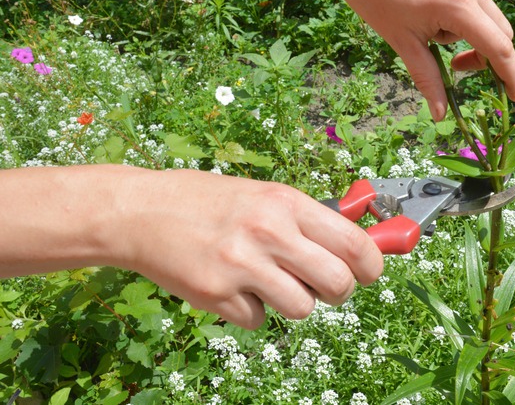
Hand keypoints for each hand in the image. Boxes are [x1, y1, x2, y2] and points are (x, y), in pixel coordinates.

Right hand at [121, 169, 383, 328]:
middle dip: (339, 292)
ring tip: (268, 280)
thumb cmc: (208, 201)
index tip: (369, 272)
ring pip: (302, 309)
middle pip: (338, 284)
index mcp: (286, 203)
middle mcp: (269, 233)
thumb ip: (307, 220)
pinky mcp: (216, 295)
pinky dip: (251, 310)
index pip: (354, 243)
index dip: (372, 264)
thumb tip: (356, 245)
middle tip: (324, 285)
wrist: (141, 211)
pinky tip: (233, 286)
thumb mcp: (264, 195)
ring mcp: (242, 266)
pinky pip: (258, 321)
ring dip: (292, 302)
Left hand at [320, 0, 514, 120]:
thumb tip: (443, 115)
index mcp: (457, 5)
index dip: (510, 75)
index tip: (513, 96)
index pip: (498, 46)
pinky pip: (475, 0)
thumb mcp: (403, 45)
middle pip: (502, 32)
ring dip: (470, 35)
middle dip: (486, 56)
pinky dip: (462, 16)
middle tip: (455, 67)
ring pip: (487, 17)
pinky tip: (432, 13)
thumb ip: (429, 80)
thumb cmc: (376, 2)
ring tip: (431, 32)